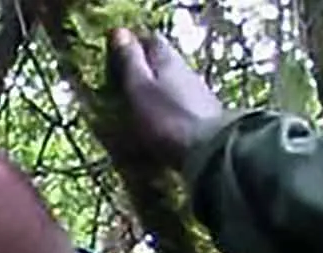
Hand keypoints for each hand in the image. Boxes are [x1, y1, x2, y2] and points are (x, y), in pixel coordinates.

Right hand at [108, 28, 225, 168]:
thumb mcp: (139, 89)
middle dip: (142, 65)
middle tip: (120, 79)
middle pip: (161, 59)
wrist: (208, 149)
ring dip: (153, 86)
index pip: (150, 40)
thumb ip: (129, 62)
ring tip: (135, 102)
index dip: (131, 44)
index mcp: (167, 60)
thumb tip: (119, 33)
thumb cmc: (167, 119)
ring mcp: (195, 91)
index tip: (114, 55)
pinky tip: (156, 118)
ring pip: (170, 80)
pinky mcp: (201, 112)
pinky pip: (177, 101)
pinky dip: (164, 104)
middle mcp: (184, 70)